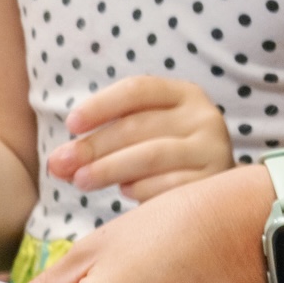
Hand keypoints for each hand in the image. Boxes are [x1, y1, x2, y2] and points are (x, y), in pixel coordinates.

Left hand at [45, 76, 233, 202]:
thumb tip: (56, 162)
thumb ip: (105, 140)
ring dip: (109, 168)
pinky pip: (168, 186)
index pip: (138, 89)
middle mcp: (204, 116)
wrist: (227, 193)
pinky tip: (126, 192)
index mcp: (184, 94)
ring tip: (80, 181)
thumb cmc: (171, 158)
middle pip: (138, 125)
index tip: (70, 124)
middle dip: (94, 145)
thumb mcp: (148, 134)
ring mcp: (212, 149)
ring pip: (151, 155)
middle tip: (60, 165)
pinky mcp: (214, 181)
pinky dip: (141, 189)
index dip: (101, 105)